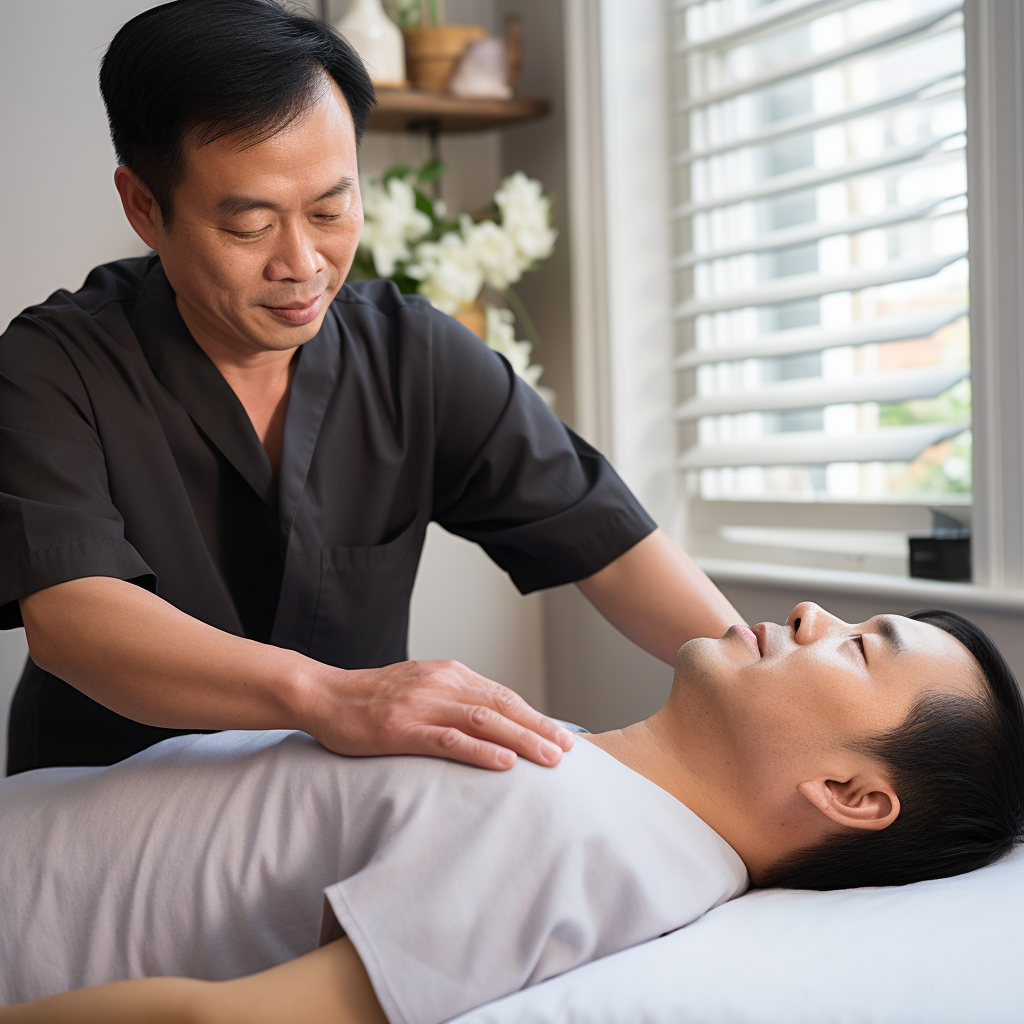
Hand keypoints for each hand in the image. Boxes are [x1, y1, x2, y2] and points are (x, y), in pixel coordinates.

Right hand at [302, 659, 574, 769]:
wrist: (325, 695)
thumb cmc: (373, 699)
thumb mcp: (420, 688)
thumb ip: (453, 700)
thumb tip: (492, 723)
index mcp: (449, 674)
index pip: (502, 695)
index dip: (534, 716)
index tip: (560, 735)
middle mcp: (441, 684)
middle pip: (501, 706)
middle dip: (539, 728)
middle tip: (567, 751)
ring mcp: (422, 705)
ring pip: (484, 721)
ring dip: (521, 740)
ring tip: (548, 759)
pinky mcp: (402, 729)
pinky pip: (449, 740)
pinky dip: (480, 751)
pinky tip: (503, 763)